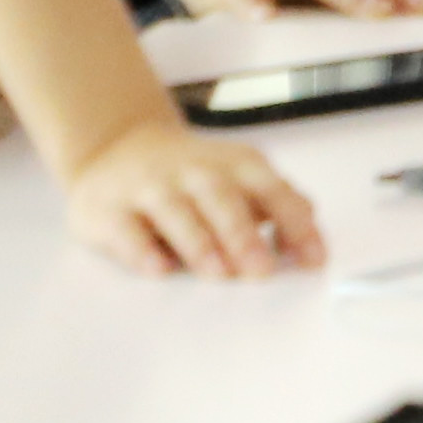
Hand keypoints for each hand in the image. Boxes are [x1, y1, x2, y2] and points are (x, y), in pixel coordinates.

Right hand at [62, 113, 324, 279]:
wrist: (118, 149)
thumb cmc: (192, 175)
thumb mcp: (241, 179)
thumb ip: (278, 205)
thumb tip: (311, 241)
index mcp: (237, 165)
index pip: (273, 190)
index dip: (295, 224)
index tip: (312, 260)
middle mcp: (194, 171)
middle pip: (222, 199)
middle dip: (244, 235)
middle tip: (262, 270)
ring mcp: (150, 188)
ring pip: (176, 212)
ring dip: (199, 243)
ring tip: (219, 273)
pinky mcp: (109, 210)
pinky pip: (126, 230)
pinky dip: (142, 250)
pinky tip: (159, 268)